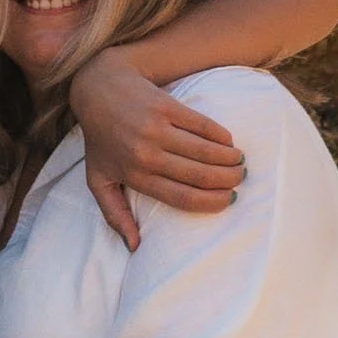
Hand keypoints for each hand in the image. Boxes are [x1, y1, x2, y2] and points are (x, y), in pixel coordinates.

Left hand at [68, 49, 242, 249]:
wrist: (98, 90)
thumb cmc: (100, 140)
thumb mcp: (98, 180)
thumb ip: (115, 214)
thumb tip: (133, 247)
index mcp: (134, 176)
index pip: (182, 197)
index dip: (210, 202)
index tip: (228, 201)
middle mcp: (146, 155)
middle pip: (199, 176)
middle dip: (227, 181)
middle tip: (239, 180)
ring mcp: (156, 129)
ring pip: (206, 151)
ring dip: (229, 159)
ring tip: (239, 163)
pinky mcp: (166, 106)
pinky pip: (203, 125)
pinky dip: (221, 136)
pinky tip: (229, 142)